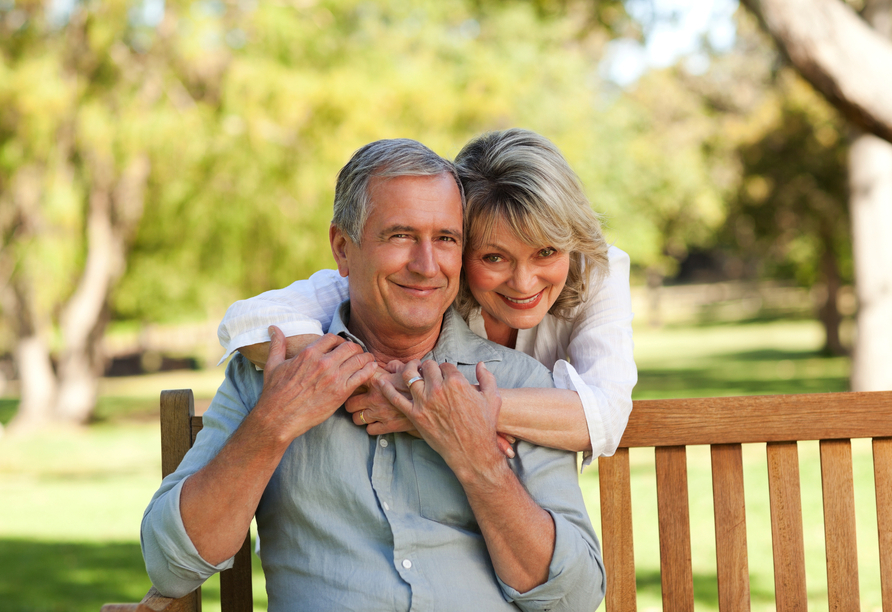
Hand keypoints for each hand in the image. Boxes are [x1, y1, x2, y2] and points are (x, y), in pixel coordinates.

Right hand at [254, 326, 377, 441]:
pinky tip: (371, 368)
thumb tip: (273, 328)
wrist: (278, 417)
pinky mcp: (341, 393)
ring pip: (359, 359)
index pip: (332, 338)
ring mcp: (334, 377)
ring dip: (365, 357)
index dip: (339, 340)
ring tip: (367, 360)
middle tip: (356, 353)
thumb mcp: (273, 365)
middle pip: (350, 346)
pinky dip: (370, 370)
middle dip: (355, 348)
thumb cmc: (275, 393)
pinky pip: (363, 376)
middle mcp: (323, 363)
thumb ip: (277, 345)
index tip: (341, 346)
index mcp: (309, 353)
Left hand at [345, 367, 415, 434]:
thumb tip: (389, 365)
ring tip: (366, 413)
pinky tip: (377, 422)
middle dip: (351, 402)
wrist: (433, 404)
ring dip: (360, 416)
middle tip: (357, 402)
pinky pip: (369, 430)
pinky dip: (371, 427)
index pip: (354, 380)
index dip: (353, 382)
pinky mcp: (387, 427)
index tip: (357, 384)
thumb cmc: (421, 384)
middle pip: (349, 403)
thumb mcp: (409, 370)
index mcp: (378, 381)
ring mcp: (380, 414)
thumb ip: (395, 366)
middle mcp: (375, 398)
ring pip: (356, 419)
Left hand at [380, 359, 504, 479]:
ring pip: (410, 376)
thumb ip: (487, 378)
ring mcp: (425, 402)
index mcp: (456, 381)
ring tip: (409, 371)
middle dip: (426, 367)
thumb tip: (481, 365)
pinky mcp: (415, 416)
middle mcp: (439, 389)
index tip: (443, 374)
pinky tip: (380, 382)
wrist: (473, 451)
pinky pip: (396, 398)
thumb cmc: (484, 426)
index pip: (444, 365)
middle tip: (425, 371)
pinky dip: (386, 389)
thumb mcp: (492, 398)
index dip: (444, 368)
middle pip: (426, 367)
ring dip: (408, 370)